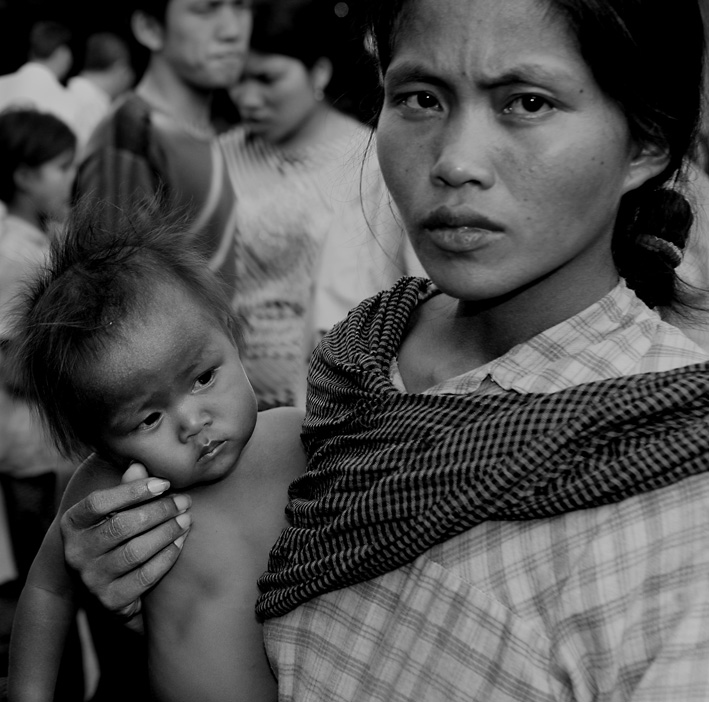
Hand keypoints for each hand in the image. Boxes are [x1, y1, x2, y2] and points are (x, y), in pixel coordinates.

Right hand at [60, 461, 191, 620]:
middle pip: (122, 526)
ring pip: (135, 552)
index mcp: (73, 523)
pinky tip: (180, 542)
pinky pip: (145, 576)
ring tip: (186, 519)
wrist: (103, 582)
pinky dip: (167, 556)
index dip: (133, 490)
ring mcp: (91, 579)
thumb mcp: (114, 510)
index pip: (98, 502)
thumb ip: (126, 487)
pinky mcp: (110, 600)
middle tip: (184, 501)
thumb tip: (140, 462)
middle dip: (159, 510)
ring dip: (167, 532)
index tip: (164, 483)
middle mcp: (76, 552)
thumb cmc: (114, 532)